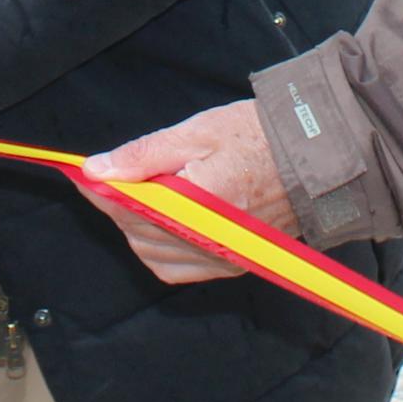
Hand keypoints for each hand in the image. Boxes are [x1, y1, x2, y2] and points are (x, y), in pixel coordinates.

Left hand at [83, 100, 287, 283]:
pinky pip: (177, 269)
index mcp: (204, 202)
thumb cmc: (260, 136)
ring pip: (153, 254)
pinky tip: (155, 224)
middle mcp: (213, 239)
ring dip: (133, 227)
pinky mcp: (232, 264)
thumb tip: (99, 168)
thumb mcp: (198, 132)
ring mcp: (223, 257)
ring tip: (131, 196)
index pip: (134, 206)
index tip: (84, 173)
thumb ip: (145, 154)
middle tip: (103, 178)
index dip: (104, 189)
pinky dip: (156, 250)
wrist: (318, 155)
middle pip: (140, 231)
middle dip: (115, 205)